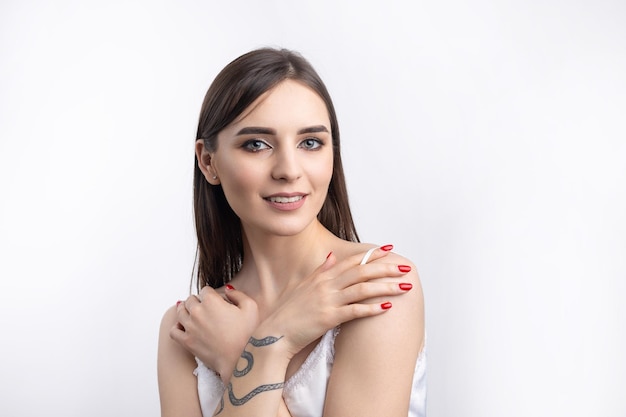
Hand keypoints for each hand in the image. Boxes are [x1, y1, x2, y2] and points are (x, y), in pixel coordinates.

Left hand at [169, 285, 258, 381]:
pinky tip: (186, 328)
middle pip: (191, 299)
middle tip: (209, 310)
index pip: (205, 290)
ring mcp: (190, 327)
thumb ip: (237, 294)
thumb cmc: (248, 334)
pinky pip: (174, 331)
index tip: (218, 302)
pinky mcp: (186, 342)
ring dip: (186, 311)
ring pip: (180, 311)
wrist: (241, 359)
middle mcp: (197, 311)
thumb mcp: (251, 307)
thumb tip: (227, 290)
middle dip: (199, 302)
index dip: (213, 295)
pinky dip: (178, 327)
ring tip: (195, 316)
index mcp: (211, 300)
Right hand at [259, 246, 412, 358]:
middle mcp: (326, 285)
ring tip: (404, 287)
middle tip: (405, 267)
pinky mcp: (328, 318)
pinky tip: (387, 307)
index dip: (371, 254)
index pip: (351, 260)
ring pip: (362, 289)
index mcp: (322, 276)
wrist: (274, 333)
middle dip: (385, 268)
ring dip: (385, 287)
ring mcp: (327, 300)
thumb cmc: (289, 312)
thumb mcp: (304, 286)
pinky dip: (371, 308)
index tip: (388, 249)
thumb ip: (320, 271)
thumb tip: (332, 256)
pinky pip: (354, 311)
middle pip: (361, 272)